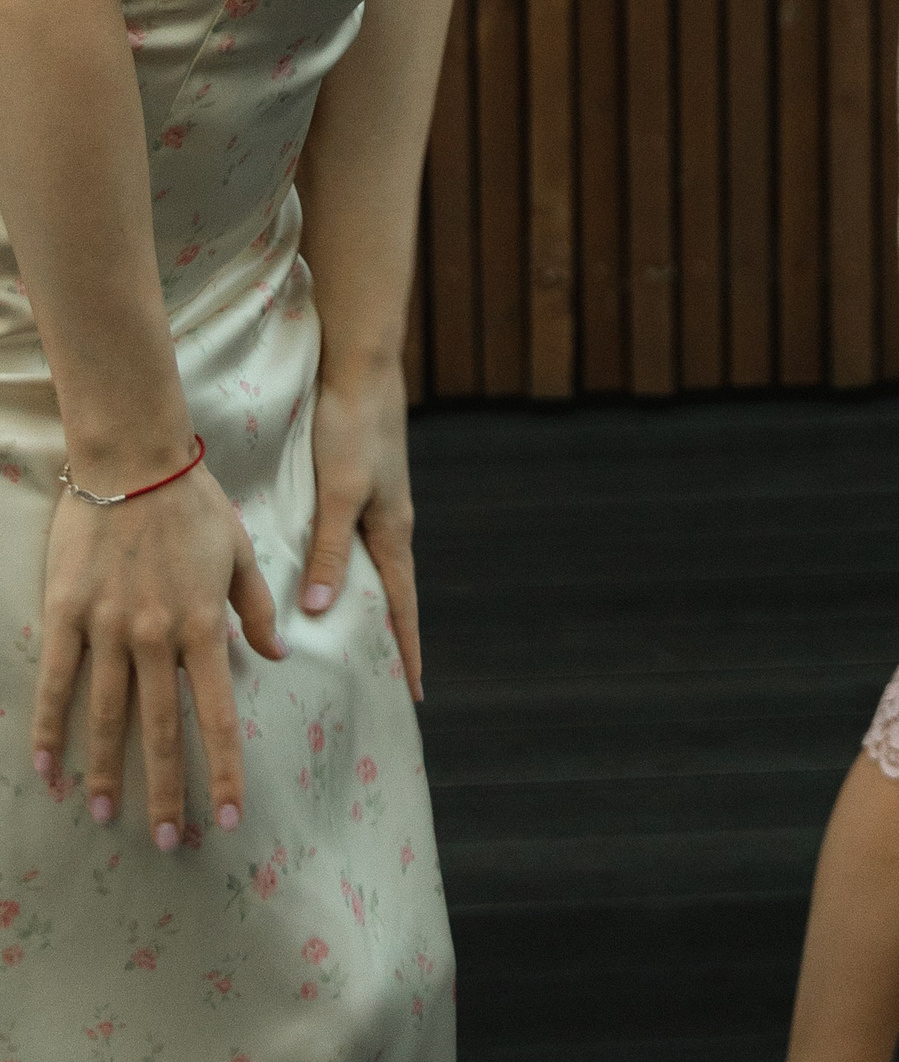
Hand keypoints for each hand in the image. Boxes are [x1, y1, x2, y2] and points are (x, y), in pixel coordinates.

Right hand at [32, 459, 284, 845]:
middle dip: (166, 791)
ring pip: (106, 716)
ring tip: (105, 819)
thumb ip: (254, 609)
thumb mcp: (240, 553)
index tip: (227, 816)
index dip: (222, 770)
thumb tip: (277, 657)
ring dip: (106, 773)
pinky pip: (55, 682)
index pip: (215, 714)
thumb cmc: (192, 503)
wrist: (134, 460)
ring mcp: (106, 628)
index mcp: (201, 625)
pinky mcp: (66, 614)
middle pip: (159, 730)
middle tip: (169, 842)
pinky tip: (47, 769)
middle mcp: (155, 636)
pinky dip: (50, 728)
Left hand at [302, 365, 422, 699]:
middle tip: (384, 682)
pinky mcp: (359, 487)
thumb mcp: (341, 493)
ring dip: (367, 605)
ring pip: (371, 569)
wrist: (361, 368)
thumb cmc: (353, 429)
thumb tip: (321, 612)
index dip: (407, 648)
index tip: (414, 692)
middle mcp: (389, 524)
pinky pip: (355, 544)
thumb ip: (330, 549)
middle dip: (391, 637)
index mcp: (392, 532)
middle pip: (392, 593)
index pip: (403, 606)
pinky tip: (330, 577)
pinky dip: (348, 572)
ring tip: (356, 642)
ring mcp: (376, 505)